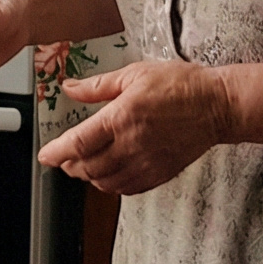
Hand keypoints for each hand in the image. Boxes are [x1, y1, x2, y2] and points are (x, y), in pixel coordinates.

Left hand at [38, 60, 233, 195]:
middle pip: (87, 167)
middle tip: (63, 159)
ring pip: (105, 182)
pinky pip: (128, 188)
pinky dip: (111, 186)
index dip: (56, 152)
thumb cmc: (181, 86)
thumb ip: (98, 86)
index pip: (78, 143)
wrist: (218, 106)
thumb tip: (70, 87)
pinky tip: (109, 176)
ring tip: (83, 166)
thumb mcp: (135, 74)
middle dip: (70, 165)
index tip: (44, 156)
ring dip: (89, 177)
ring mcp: (146, 162)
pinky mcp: (160, 173)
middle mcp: (131, 145)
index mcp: (121, 118)